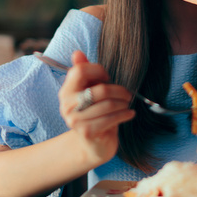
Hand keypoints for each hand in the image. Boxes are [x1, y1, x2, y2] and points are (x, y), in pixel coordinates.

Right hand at [58, 50, 134, 165]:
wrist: (92, 143)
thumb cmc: (93, 112)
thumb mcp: (89, 90)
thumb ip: (84, 71)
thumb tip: (77, 53)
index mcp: (66, 91)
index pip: (80, 71)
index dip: (97, 70)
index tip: (107, 77)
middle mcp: (67, 105)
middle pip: (99, 90)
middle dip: (119, 90)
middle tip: (127, 94)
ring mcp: (75, 120)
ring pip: (107, 105)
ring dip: (123, 104)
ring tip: (128, 104)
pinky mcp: (87, 132)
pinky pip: (110, 119)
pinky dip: (124, 115)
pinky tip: (129, 113)